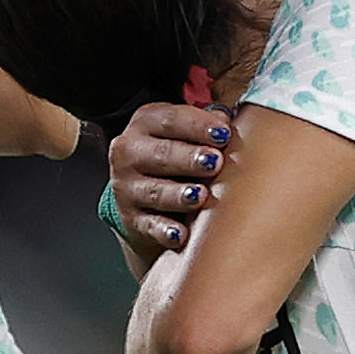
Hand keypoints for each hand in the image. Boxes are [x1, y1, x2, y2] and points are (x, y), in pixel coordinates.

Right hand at [111, 104, 234, 258]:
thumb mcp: (185, 131)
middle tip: (215, 162)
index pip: (170, 119)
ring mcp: (128, 187)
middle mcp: (130, 153)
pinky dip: (164, 231)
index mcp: (145, 123)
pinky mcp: (131, 218)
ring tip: (200, 195)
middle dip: (189, 158)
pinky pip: (149, 225)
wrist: (143, 193)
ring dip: (178, 194)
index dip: (198, 125)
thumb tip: (226, 119)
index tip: (223, 133)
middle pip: (161, 154)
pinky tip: (181, 234)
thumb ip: (208, 122)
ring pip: (155, 191)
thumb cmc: (175, 154)